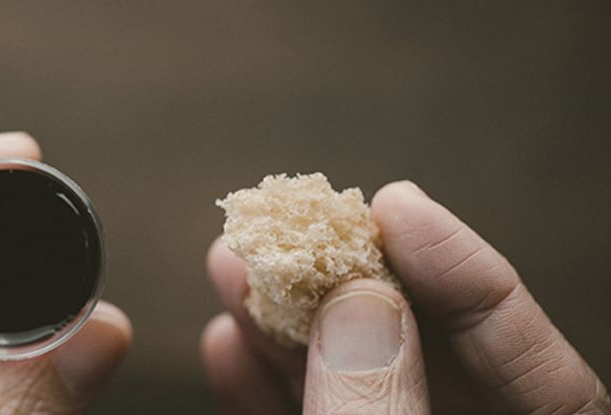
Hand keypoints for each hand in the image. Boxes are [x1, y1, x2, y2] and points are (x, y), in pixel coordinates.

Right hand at [202, 181, 609, 413]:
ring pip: (353, 384)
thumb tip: (360, 302)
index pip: (532, 361)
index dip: (465, 270)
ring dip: (287, 325)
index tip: (396, 205)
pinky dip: (264, 388)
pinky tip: (227, 345)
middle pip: (424, 355)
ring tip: (235, 266)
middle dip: (346, 284)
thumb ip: (380, 410)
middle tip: (289, 223)